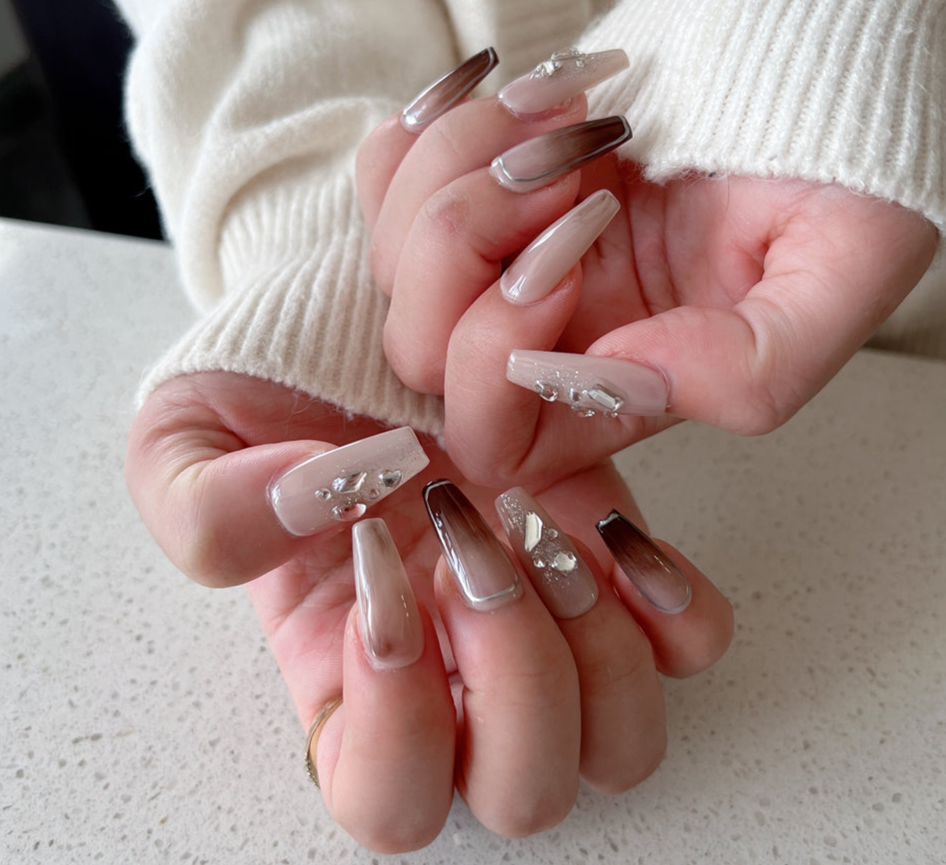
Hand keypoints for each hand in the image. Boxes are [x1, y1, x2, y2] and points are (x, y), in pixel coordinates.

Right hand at [126, 372, 732, 851]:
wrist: (362, 333)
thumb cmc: (272, 401)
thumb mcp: (184, 442)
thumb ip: (207, 507)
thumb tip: (318, 507)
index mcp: (347, 684)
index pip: (387, 802)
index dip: (397, 725)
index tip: (383, 580)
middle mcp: (460, 686)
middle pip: (527, 793)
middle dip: (514, 676)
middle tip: (472, 549)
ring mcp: (551, 636)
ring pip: (623, 745)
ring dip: (596, 644)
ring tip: (537, 525)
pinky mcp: (617, 574)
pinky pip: (691, 648)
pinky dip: (673, 605)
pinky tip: (609, 528)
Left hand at [358, 92, 937, 488]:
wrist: (812, 53)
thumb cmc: (836, 160)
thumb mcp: (846, 273)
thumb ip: (751, 369)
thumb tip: (625, 373)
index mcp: (619, 384)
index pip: (493, 441)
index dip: (496, 366)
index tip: (569, 260)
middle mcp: (551, 332)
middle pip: (418, 353)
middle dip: (467, 248)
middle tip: (564, 174)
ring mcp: (509, 255)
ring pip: (394, 259)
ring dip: (459, 170)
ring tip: (566, 118)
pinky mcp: (487, 180)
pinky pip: (388, 177)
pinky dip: (428, 133)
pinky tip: (508, 105)